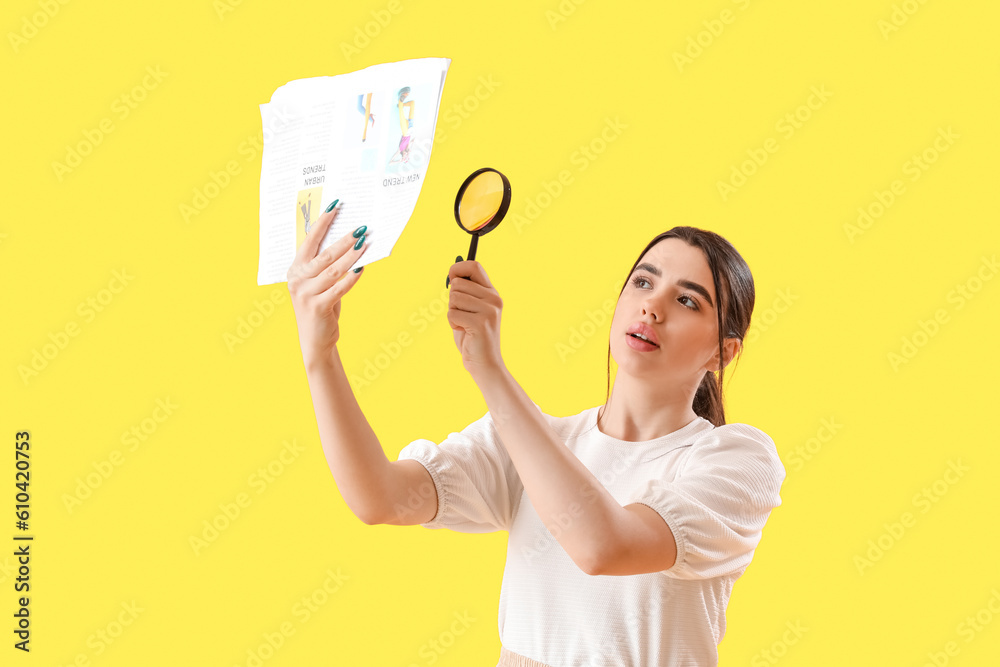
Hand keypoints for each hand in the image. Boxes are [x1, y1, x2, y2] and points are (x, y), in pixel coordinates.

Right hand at [286, 202, 367, 364]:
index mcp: (295, 269)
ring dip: (352, 255)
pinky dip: (352, 277)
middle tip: (361, 228)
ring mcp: (306, 294)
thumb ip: (326, 265)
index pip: (309, 240)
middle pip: (325, 254)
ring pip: (334, 269)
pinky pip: (339, 287)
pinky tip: (362, 268)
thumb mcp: (318, 284)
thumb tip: (351, 242)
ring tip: (366, 243)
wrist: (315, 341)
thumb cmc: (321, 307)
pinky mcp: (318, 306)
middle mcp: (297, 279)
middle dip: (345, 239)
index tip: (336, 206)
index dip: (323, 222)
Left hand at [447, 260, 504, 379]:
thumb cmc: (472, 336)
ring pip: (453, 299)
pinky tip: (464, 332)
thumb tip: (452, 271)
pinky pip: (452, 314)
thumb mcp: (469, 309)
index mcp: (492, 293)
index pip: (474, 265)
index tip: (451, 279)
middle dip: (452, 300)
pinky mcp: (480, 322)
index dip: (457, 268)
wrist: (485, 363)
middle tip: (462, 315)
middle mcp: (493, 298)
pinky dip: (452, 324)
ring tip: (464, 324)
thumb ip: (464, 292)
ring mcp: (489, 310)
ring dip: (452, 313)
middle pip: (458, 284)